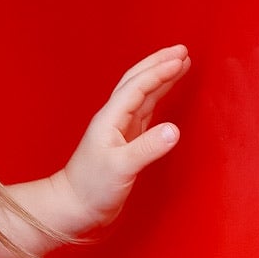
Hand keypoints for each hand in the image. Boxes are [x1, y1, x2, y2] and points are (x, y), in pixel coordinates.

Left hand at [55, 44, 189, 234]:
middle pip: (138, 81)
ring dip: (161, 77)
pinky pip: (146, 109)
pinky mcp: (127, 140)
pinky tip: (166, 92)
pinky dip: (158, 96)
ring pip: (143, 93)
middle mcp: (115, 118)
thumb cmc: (92, 189)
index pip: (138, 87)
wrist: (75, 207)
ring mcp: (120, 128)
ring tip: (181, 63)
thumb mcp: (121, 168)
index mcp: (111, 119)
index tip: (182, 59)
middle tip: (183, 50)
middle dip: (160, 63)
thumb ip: (147, 148)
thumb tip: (173, 130)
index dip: (160, 72)